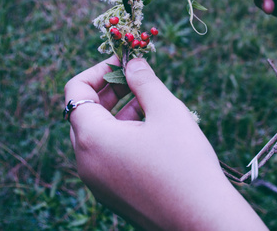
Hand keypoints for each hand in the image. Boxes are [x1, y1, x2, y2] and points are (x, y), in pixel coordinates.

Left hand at [64, 57, 266, 229]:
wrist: (201, 219)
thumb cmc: (185, 162)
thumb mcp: (166, 111)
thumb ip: (143, 81)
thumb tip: (132, 61)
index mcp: (91, 138)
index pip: (75, 91)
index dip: (98, 71)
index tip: (124, 63)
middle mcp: (85, 161)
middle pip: (83, 113)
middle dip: (108, 91)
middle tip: (135, 79)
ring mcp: (96, 182)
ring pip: (95, 136)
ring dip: (116, 114)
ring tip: (148, 103)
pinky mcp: (111, 194)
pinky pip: (105, 157)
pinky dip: (120, 137)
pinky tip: (151, 132)